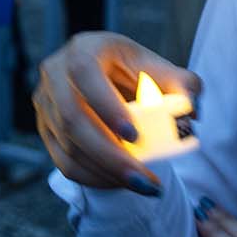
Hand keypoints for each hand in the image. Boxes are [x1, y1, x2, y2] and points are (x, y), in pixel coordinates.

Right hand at [34, 31, 199, 195]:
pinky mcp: (45, 131)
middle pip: (72, 119)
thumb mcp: (158, 69)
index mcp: (83, 50)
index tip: (135, 137)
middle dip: (111, 156)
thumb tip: (191, 108)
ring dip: (107, 173)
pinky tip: (122, 184)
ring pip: (68, 147)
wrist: (108, 78)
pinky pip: (64, 163)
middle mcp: (55, 74)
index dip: (105, 105)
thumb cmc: (135, 72)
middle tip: (146, 180)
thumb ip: (181, 84)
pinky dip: (95, 179)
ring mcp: (45, 104)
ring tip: (144, 186)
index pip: (83, 73)